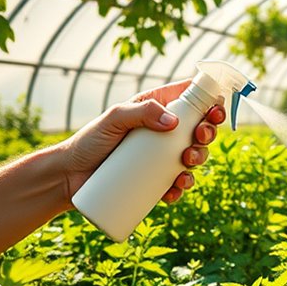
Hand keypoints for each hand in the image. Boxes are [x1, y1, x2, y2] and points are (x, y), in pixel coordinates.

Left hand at [59, 80, 225, 204]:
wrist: (70, 177)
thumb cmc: (89, 141)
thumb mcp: (114, 118)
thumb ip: (141, 112)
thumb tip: (175, 122)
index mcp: (157, 108)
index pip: (191, 99)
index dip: (210, 101)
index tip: (216, 110)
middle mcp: (163, 131)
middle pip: (199, 128)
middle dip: (209, 133)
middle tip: (200, 139)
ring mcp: (161, 157)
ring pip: (193, 156)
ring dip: (200, 159)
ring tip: (187, 164)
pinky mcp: (156, 180)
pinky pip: (178, 183)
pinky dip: (183, 186)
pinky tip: (179, 187)